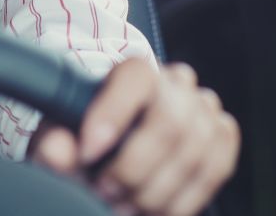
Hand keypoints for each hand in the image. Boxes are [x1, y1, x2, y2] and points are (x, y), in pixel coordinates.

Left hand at [29, 58, 238, 215]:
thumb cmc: (85, 137)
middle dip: (135, 167)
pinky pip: (216, 168)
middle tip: (106, 191)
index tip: (87, 152)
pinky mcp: (222, 136)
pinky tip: (156, 209)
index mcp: (133, 72)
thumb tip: (58, 151)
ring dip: (158, 191)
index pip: (136, 76)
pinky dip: (185, 198)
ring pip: (195, 150)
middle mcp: (175, 84)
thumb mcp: (58, 139)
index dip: (113, 114)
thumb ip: (53, 143)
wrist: (116, 147)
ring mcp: (204, 109)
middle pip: (170, 121)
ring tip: (126, 206)